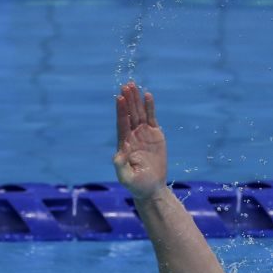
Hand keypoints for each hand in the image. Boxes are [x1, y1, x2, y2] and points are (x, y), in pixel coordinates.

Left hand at [113, 82, 166, 199]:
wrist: (151, 188)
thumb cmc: (137, 185)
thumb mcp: (126, 178)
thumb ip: (120, 167)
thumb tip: (118, 154)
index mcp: (124, 144)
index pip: (122, 124)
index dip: (121, 111)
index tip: (120, 99)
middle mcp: (132, 136)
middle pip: (129, 114)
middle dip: (128, 100)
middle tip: (126, 85)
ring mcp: (143, 134)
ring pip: (139, 113)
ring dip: (136, 100)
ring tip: (133, 85)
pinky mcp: (155, 135)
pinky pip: (151, 118)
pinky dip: (150, 107)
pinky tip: (148, 95)